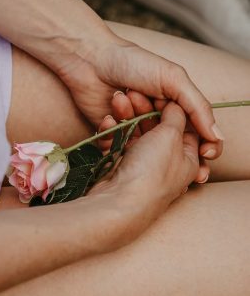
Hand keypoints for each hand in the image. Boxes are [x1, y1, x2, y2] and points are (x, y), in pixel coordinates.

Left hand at [58, 35, 222, 162]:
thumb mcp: (173, 79)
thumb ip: (197, 106)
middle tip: (150, 119)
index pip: (197, 134)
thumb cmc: (133, 62)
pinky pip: (116, 148)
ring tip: (125, 97)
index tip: (204, 156)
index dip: (204, 147)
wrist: (90, 60)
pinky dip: (113, 134)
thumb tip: (217, 137)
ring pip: (140, 147)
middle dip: (162, 138)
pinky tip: (109, 115)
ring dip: (133, 124)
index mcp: (176, 106)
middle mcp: (156, 121)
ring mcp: (133, 129)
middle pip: (169, 146)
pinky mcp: (110, 135)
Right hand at [90, 100, 200, 217]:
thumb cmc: (152, 170)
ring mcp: (142, 167)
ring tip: (117, 101)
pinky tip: (107, 122)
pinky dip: (112, 132)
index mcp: (187, 159)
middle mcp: (167, 164)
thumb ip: (176, 115)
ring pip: (135, 134)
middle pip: (157, 128)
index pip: (186, 127)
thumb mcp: (171, 135)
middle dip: (143, 109)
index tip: (159, 93)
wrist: (119, 202)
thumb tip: (176, 105)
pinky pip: (118, 145)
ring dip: (125, 116)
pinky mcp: (121, 170)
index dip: (173, 108)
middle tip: (131, 93)